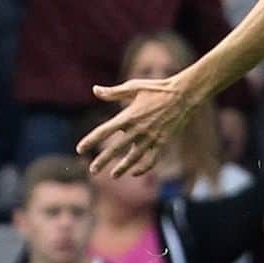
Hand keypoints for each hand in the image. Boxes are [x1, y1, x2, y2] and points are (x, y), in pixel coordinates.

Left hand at [77, 77, 194, 175]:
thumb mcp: (133, 87)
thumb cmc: (157, 89)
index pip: (104, 131)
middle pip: (116, 149)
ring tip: (113, 175)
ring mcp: (151, 138)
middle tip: (92, 171)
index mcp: (128, 116)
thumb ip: (113, 93)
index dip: (90, 141)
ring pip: (133, 158)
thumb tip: (95, 90)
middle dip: (103, 161)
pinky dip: (143, 168)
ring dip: (123, 168)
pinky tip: (135, 172)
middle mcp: (138, 129)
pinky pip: (152, 160)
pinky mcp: (163, 142)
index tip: (79, 149)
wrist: (184, 95)